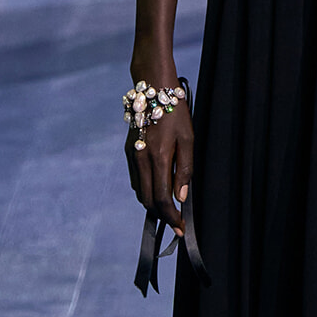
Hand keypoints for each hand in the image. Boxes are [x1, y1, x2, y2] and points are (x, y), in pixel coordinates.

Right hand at [126, 95, 193, 236]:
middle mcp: (141, 159)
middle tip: (176, 221)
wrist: (152, 89)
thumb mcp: (188, 139)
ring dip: (153, 203)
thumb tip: (181, 197)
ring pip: (139, 192)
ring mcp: (132, 155)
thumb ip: (185, 170)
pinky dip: (146, 189)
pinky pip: (135, 179)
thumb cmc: (175, 112)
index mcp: (159, 157)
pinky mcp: (128, 151)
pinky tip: (158, 186)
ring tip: (170, 205)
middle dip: (162, 214)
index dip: (171, 217)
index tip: (180, 228)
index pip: (162, 199)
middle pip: (147, 200)